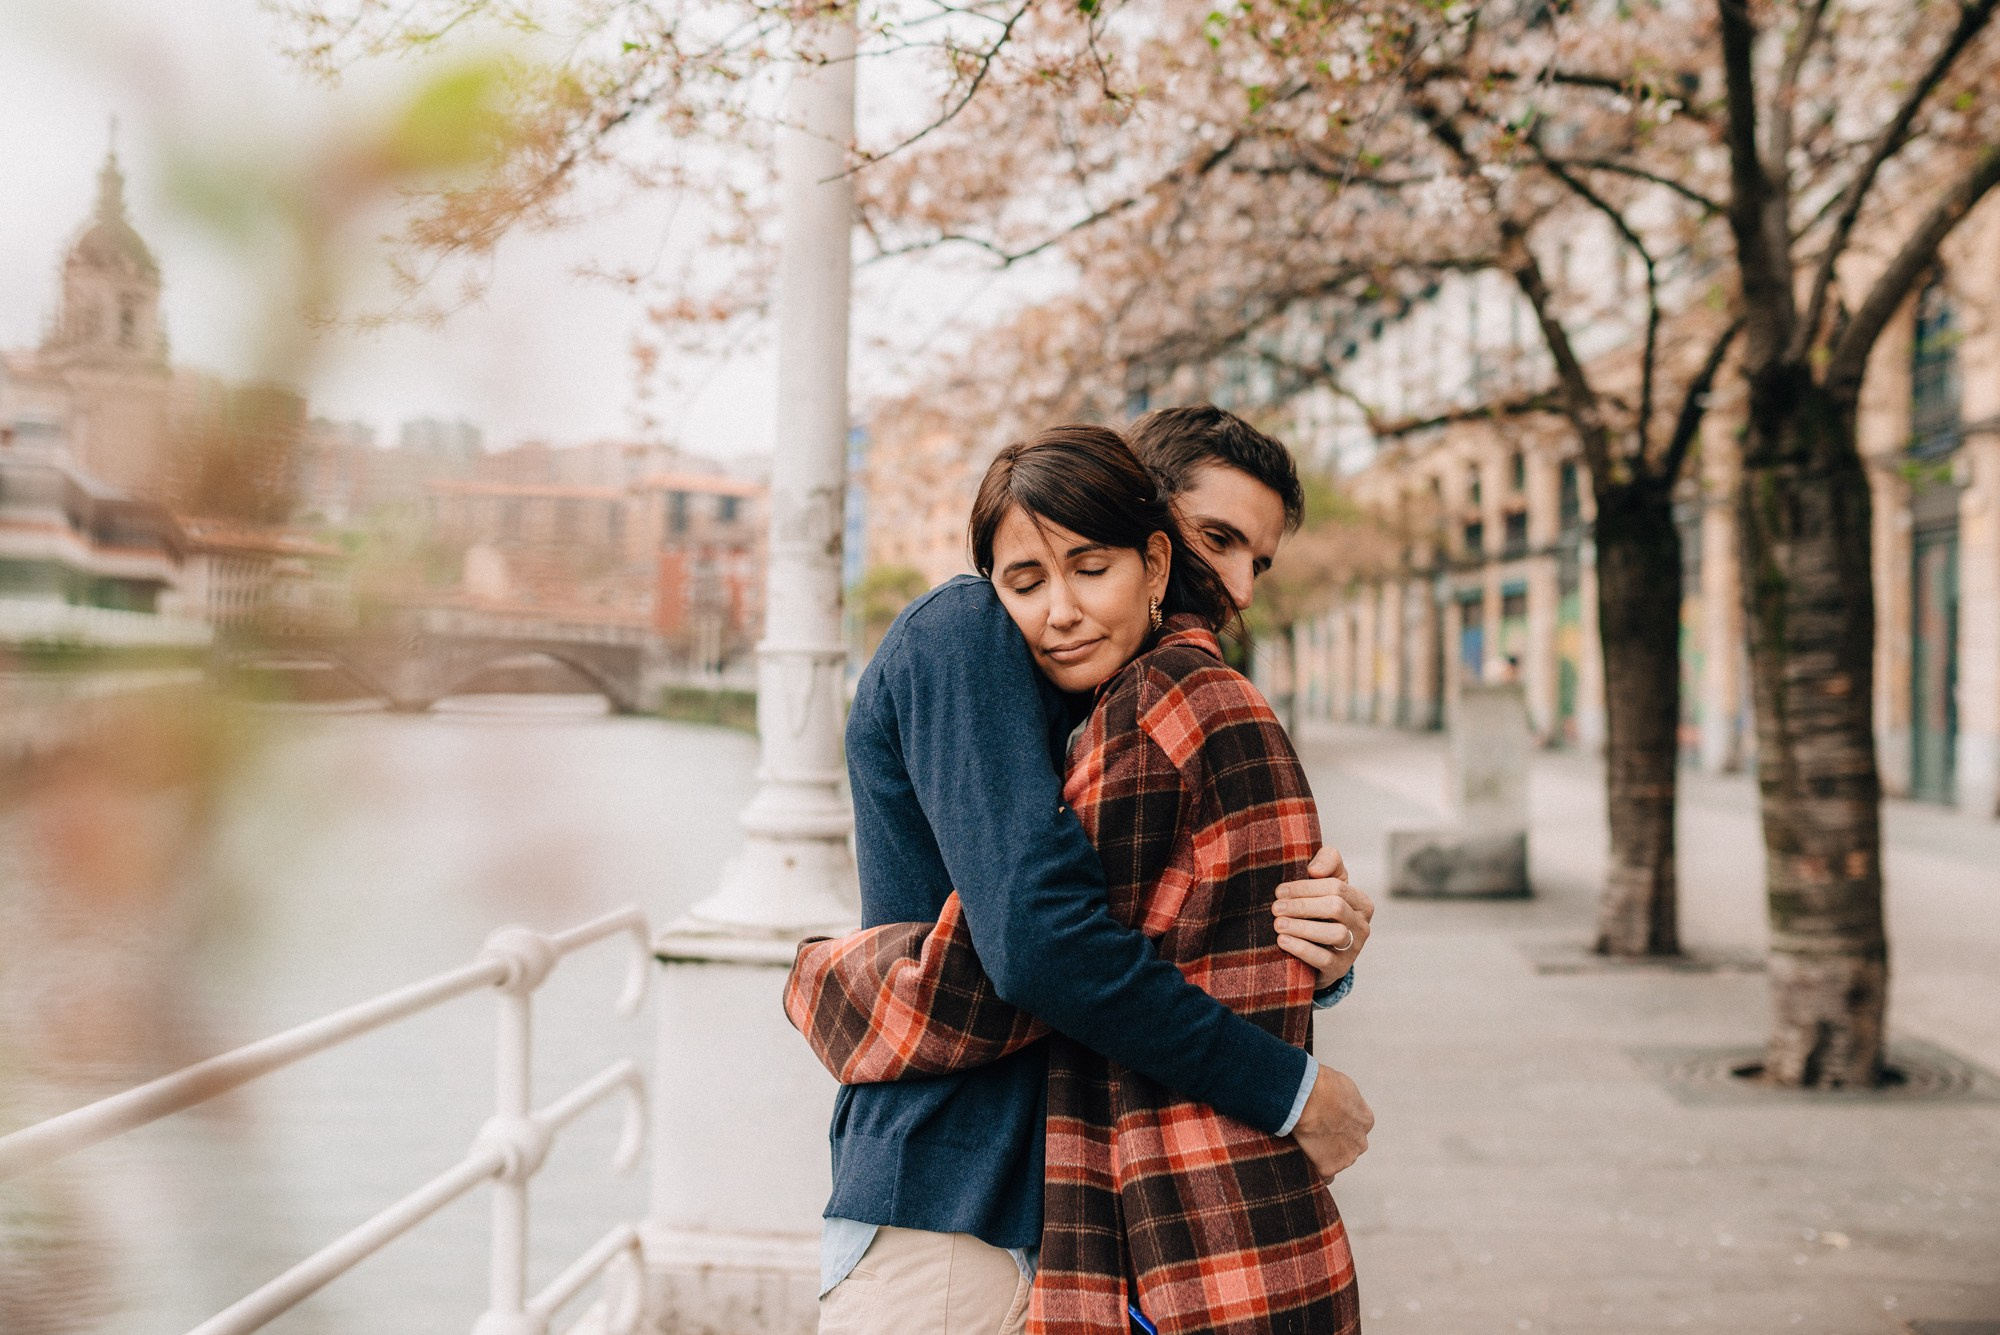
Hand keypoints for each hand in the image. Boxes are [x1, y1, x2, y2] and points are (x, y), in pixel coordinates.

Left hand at [1273, 845, 1375, 988]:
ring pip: (1334, 933)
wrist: (1314, 952)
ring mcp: (1354, 948)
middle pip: (1335, 907)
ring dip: (1302, 927)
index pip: (1336, 886)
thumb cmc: (1317, 908)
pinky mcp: (1340, 968)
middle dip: (1302, 906)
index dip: (1305, 887)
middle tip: (1275, 908)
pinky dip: (1302, 948)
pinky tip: (1282, 941)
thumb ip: (1327, 861)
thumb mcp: (1324, 882)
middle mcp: (1363, 925)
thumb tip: (1314, 870)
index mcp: (1360, 901)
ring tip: (1278, 924)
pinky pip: (1324, 958)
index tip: (1279, 891)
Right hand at [1291, 1063, 1372, 1178]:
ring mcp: (1345, 1157)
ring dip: (1324, 1155)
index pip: (1355, 1128)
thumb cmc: (1321, 1085)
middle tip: (1315, 1132)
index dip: (1339, 1125)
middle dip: (1335, 1142)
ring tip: (1305, 1142)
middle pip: (1349, 1147)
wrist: (1307, 1098)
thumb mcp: (1341, 1086)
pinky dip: (1316, 1170)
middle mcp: (1360, 1142)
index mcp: (1365, 1120)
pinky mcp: (1328, 1168)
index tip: (1326, 1121)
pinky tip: (1305, 1160)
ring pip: (1337, 1160)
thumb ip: (1344, 1099)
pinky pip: (1324, 1176)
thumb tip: (1337, 1099)